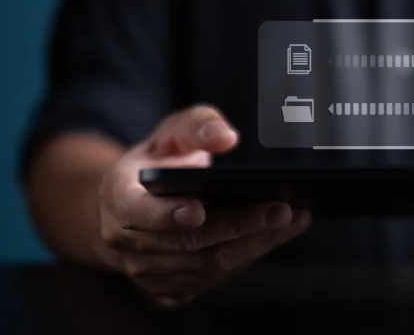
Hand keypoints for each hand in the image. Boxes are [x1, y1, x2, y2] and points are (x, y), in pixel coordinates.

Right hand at [96, 105, 310, 306]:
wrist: (135, 206)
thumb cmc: (158, 162)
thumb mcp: (172, 132)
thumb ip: (197, 125)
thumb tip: (225, 138)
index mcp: (119, 198)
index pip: (139, 213)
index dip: (166, 215)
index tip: (198, 211)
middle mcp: (127, 242)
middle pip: (188, 242)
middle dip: (238, 226)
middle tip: (280, 210)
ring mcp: (148, 271)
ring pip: (207, 265)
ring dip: (255, 245)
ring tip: (293, 220)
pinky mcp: (170, 289)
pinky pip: (214, 278)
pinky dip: (249, 257)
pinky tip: (277, 236)